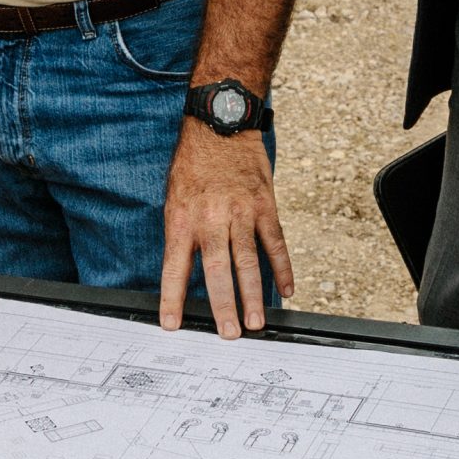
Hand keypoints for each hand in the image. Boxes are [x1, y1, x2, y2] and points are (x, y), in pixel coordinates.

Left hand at [160, 119, 293, 337]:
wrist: (220, 125)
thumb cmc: (193, 165)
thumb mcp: (174, 198)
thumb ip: (182, 235)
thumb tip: (185, 273)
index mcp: (182, 219)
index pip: (174, 268)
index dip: (172, 299)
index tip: (172, 325)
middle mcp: (211, 219)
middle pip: (218, 272)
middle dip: (223, 307)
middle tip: (230, 334)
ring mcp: (240, 213)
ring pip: (248, 262)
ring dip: (254, 296)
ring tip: (257, 322)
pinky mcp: (264, 206)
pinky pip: (275, 243)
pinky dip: (283, 268)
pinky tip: (287, 290)